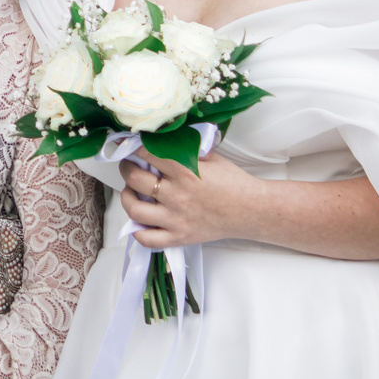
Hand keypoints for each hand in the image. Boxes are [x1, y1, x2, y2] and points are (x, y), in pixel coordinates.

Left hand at [120, 151, 266, 248]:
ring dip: (127, 197)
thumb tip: (162, 139)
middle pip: (135, 180)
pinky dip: (138, 231)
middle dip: (126, 169)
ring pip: (135, 209)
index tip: (129, 145)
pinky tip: (140, 221)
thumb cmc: (233, 182)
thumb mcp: (210, 157)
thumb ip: (186, 148)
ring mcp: (176, 219)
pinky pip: (148, 239)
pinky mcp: (179, 237)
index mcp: (185, 171)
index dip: (134, 147)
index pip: (147, 154)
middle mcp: (177, 195)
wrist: (251, 210)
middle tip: (129, 166)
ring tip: (131, 191)